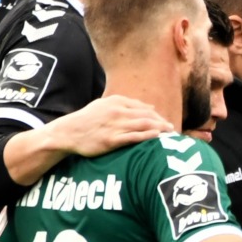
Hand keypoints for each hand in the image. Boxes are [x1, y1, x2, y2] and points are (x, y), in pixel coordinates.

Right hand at [46, 94, 171, 155]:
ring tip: (171, 134)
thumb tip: (151, 108)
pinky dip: (147, 136)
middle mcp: (117, 112)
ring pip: (143, 125)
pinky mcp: (111, 140)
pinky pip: (133, 137)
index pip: (142, 108)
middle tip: (173, 129)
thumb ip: (127, 104)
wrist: (68, 132)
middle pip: (146, 116)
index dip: (156, 116)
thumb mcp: (105, 105)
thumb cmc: (87, 120)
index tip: (165, 123)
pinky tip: (157, 137)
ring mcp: (114, 126)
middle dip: (161, 122)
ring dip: (159, 129)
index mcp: (116, 102)